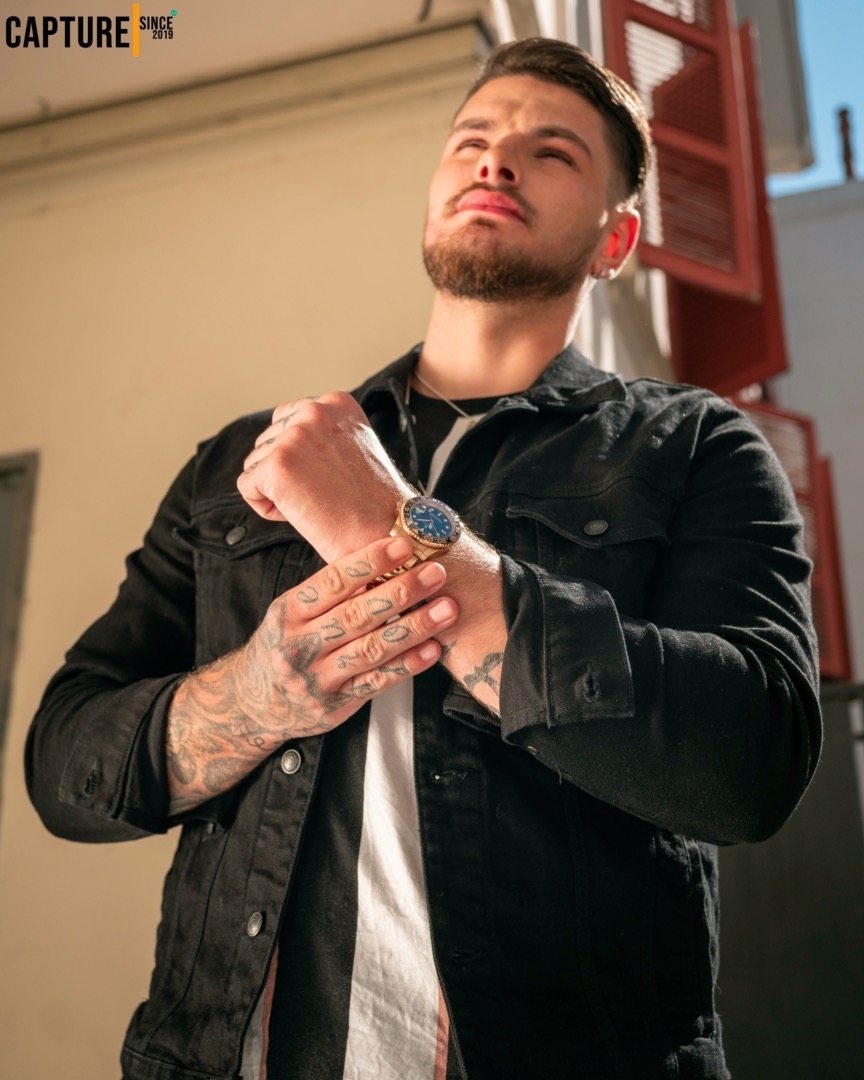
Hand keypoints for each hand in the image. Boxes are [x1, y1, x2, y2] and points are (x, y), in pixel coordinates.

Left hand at [237, 392, 411, 562]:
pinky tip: (301, 515)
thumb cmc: (374, 504)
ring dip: (277, 490)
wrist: (389, 535)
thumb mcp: (354, 448)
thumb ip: (322, 435)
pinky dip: (267, 509)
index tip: (329, 477)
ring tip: (316, 504)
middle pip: (268, 440)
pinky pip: (247, 488)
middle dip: (287, 472)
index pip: (288, 420)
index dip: (301, 457)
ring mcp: (293, 437)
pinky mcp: (276, 466)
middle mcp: (314, 410)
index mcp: (336, 401)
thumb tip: (284, 441)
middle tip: (324, 495)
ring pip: (255, 464)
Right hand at [243, 535, 456, 735]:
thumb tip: (383, 558)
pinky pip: (377, 683)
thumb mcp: (292, 613)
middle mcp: (300, 645)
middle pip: (356, 615)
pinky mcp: (335, 705)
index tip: (403, 545)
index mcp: (289, 612)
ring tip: (446, 608)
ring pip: (372, 649)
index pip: (331, 582)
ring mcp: (317, 678)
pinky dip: (408, 665)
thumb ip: (330, 593)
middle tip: (436, 573)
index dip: (369, 562)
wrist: (253, 703)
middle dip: (401, 591)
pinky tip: (433, 648)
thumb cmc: (284, 645)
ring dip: (414, 627)